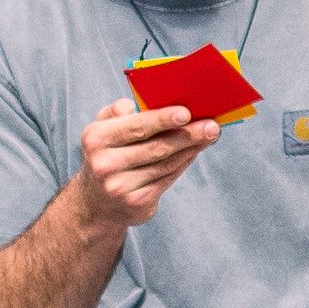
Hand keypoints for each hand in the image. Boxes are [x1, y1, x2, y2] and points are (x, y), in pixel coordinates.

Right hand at [70, 96, 219, 230]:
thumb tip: (135, 104)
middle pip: (156, 147)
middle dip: (188, 135)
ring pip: (166, 163)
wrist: (96, 202)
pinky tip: (194, 151)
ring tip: (209, 135)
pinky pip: (167, 178)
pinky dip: (184, 162)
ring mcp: (120, 186)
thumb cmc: (107, 154)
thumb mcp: (101, 128)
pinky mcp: (136, 203)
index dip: (163, 119)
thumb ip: (116, 111)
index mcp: (96, 138)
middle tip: (212, 126)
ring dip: (192, 148)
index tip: (186, 113)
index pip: (136, 127)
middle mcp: (105, 164)